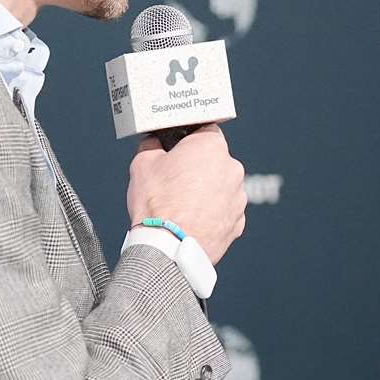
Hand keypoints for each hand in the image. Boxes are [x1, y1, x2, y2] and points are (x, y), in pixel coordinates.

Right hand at [127, 125, 246, 264]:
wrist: (168, 248)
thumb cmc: (157, 204)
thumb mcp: (142, 163)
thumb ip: (151, 145)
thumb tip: (153, 142)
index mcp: (211, 146)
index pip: (204, 131)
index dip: (187, 140)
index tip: (177, 150)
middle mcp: (232, 168)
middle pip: (214, 161)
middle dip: (197, 168)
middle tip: (174, 181)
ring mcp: (238, 197)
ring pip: (221, 187)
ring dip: (206, 193)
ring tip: (181, 206)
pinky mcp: (237, 222)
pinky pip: (224, 212)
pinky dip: (211, 215)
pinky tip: (191, 221)